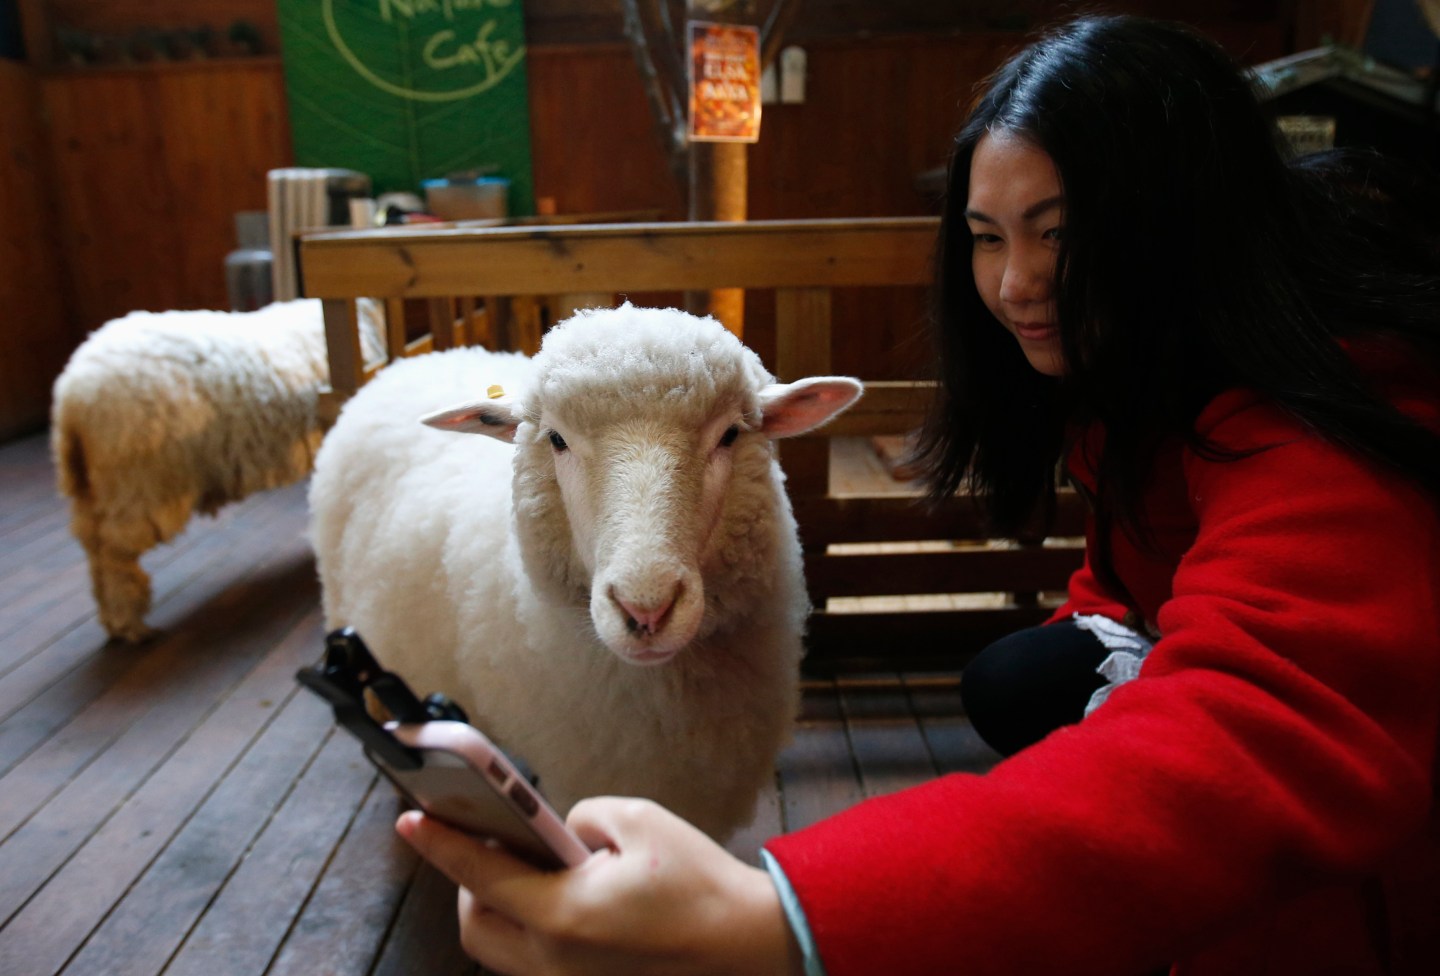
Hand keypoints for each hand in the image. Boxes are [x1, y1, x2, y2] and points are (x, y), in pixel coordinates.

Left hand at [396, 796, 803, 975]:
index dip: (440, 844)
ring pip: (503, 952)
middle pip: (478, 927)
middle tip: (492, 844)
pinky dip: (535, 931)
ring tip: (528, 871)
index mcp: (563, 916)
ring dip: (502, 911)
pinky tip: (564, 901)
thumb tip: (561, 833)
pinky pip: (537, 965)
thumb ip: (582, 816)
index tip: (410, 820)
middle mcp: (556, 962)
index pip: (479, 875)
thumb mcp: (639, 821)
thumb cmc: (699, 883)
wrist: (749, 946)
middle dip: (471, 884)